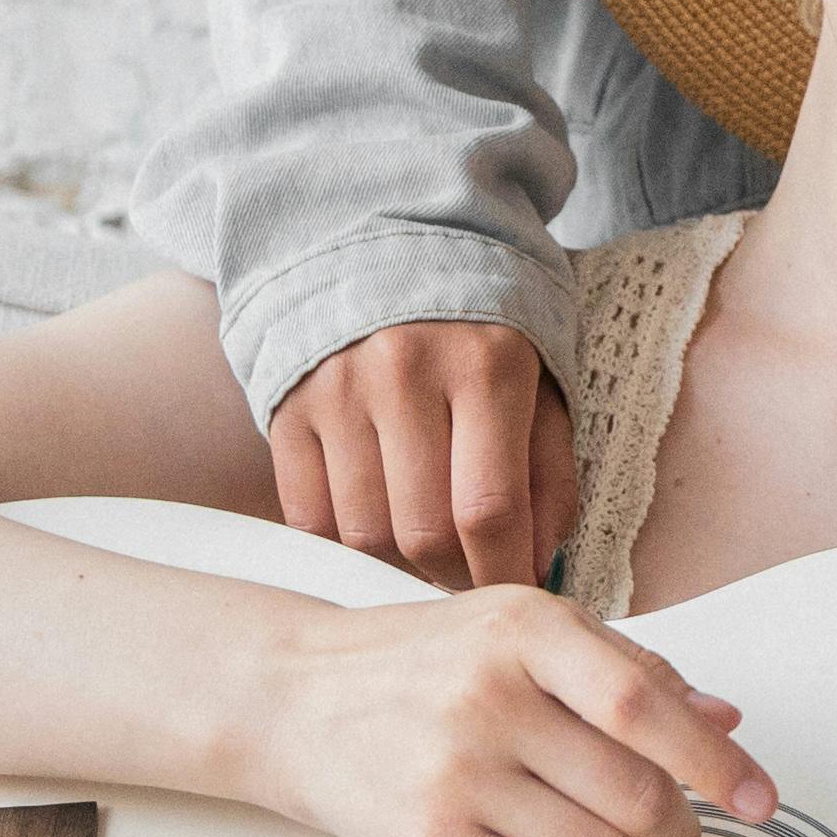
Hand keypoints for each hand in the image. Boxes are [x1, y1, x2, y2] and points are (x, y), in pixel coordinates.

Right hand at [248, 587, 773, 836]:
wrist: (292, 697)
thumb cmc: (420, 663)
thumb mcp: (519, 631)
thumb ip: (626, 669)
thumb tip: (723, 721)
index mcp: (528, 629)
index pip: (647, 705)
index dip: (716, 764)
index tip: (760, 800)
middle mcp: (492, 695)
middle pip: (636, 794)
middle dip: (678, 833)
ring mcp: (457, 771)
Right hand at [271, 318, 578, 588]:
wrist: (386, 240)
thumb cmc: (482, 327)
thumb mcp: (541, 381)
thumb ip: (548, 475)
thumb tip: (535, 568)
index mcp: (486, 363)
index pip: (490, 508)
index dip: (505, 574)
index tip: (515, 596)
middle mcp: (404, 372)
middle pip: (423, 532)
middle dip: (456, 579)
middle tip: (472, 581)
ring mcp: (337, 389)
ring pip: (364, 533)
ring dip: (402, 569)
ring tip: (428, 560)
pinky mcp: (288, 406)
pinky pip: (310, 516)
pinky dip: (345, 547)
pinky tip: (377, 538)